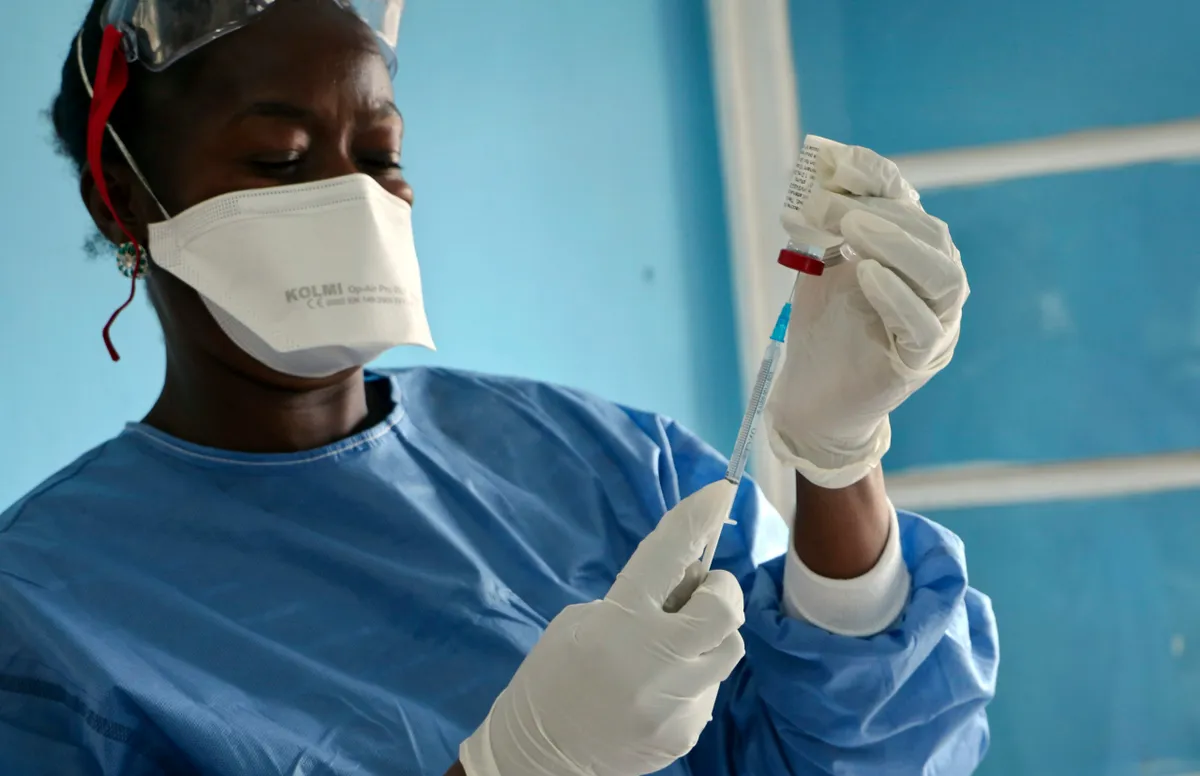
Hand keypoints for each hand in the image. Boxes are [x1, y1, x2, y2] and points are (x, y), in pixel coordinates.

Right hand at [460, 481, 744, 775]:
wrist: (541, 757)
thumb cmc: (552, 677)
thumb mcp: (581, 621)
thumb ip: (635, 600)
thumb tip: (684, 581)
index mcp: (618, 622)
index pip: (667, 554)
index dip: (696, 517)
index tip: (719, 491)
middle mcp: (653, 660)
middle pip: (724, 608)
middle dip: (720, 591)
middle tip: (698, 594)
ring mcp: (675, 701)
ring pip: (730, 648)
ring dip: (710, 636)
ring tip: (674, 647)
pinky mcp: (687, 731)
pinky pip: (710, 688)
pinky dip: (693, 677)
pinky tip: (659, 688)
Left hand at [767, 139, 968, 488]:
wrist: (812, 394)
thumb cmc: (824, 325)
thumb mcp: (824, 264)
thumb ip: (831, 221)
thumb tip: (830, 164)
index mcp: (917, 258)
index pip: (912, 208)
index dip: (880, 183)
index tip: (839, 166)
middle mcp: (937, 288)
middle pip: (932, 237)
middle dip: (881, 213)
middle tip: (834, 206)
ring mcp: (937, 324)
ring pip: (943, 277)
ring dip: (897, 245)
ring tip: (852, 230)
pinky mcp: (922, 359)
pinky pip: (922, 324)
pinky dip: (896, 294)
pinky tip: (865, 274)